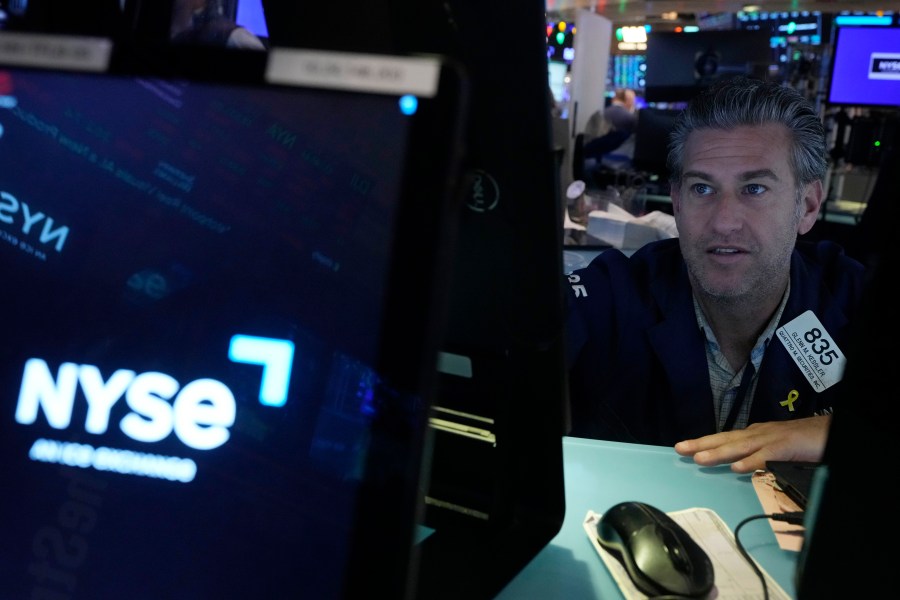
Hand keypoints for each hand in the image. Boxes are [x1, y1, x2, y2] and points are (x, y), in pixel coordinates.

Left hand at [673, 415, 831, 473]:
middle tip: (679, 448)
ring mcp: (771, 439)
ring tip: (699, 458)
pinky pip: (766, 456)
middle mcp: (758, 434)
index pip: (724, 439)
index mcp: (755, 435)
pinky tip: (737, 468)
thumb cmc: (804, 441)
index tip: (684, 447)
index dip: (704, 443)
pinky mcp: (786, 446)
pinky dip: (751, 462)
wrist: (829, 430)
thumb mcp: (775, 449)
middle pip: (725, 439)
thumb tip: (739, 467)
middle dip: (701, 444)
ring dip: (719, 453)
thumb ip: (758, 457)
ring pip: (740, 447)